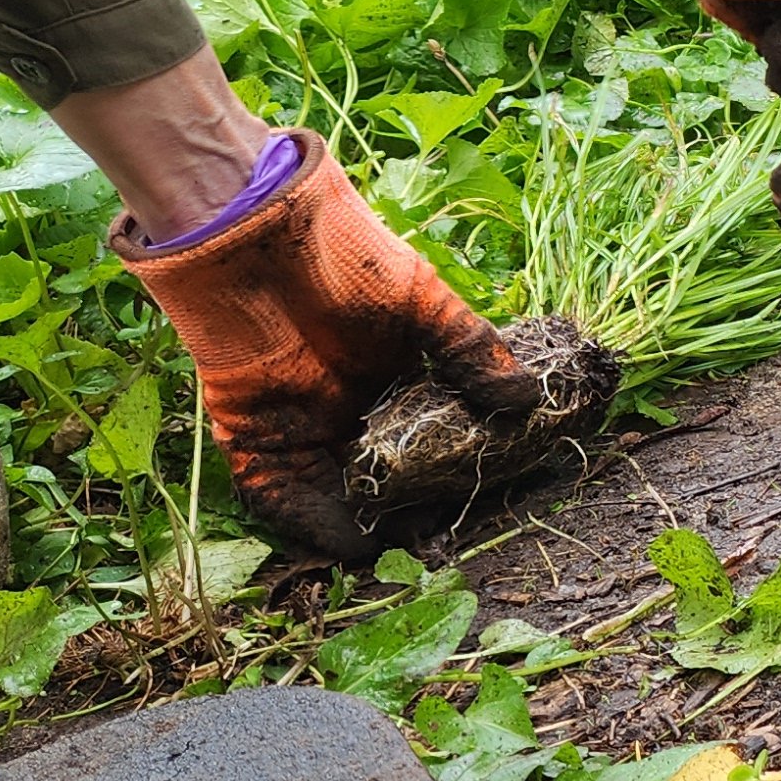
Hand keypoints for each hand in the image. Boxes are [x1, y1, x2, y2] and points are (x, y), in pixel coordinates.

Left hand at [113, 131, 539, 553]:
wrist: (256, 228)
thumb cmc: (345, 253)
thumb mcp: (424, 302)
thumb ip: (470, 351)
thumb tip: (527, 400)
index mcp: (392, 378)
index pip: (428, 439)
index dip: (455, 470)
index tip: (486, 495)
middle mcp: (348, 408)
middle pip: (383, 476)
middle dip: (413, 509)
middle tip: (447, 536)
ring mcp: (301, 423)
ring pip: (334, 491)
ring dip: (365, 525)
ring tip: (403, 553)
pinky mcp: (253, 431)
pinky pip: (275, 491)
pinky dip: (307, 522)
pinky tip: (347, 545)